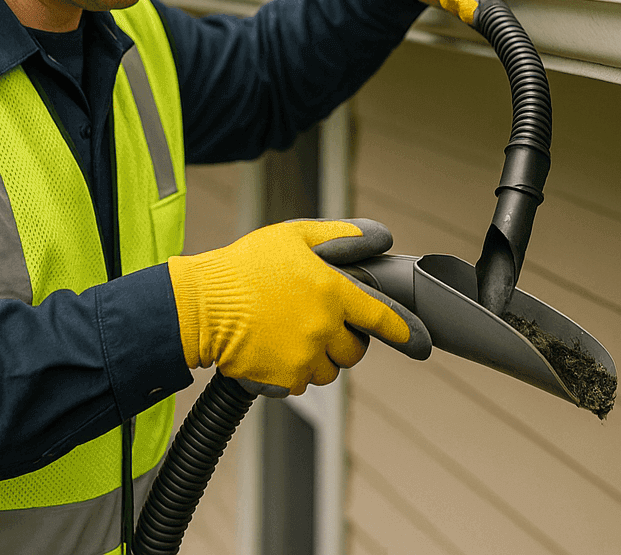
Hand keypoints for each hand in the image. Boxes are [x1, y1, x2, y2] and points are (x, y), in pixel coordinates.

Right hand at [167, 219, 429, 395]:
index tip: (421, 344)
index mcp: (333, 290)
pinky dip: (292, 373)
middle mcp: (324, 326)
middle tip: (317, 324)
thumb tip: (381, 238)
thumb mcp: (294, 235)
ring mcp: (304, 356)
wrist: (199, 305)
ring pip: (329, 370)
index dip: (407, 332)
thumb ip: (342, 235)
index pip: (383, 317)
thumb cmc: (245, 266)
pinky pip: (301, 384)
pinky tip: (271, 349)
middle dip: (343, 340)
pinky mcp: (283, 379)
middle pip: (355, 350)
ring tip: (286, 333)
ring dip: (317, 357)